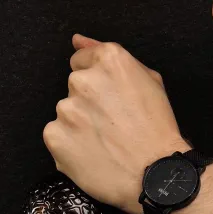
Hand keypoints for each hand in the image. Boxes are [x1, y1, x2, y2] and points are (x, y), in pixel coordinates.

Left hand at [43, 35, 189, 213]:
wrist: (155, 173)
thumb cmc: (158, 129)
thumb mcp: (150, 81)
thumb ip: (107, 55)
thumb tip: (77, 40)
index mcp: (109, 61)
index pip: (82, 60)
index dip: (98, 82)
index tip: (110, 99)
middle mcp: (83, 80)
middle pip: (74, 86)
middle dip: (89, 102)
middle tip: (113, 124)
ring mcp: (66, 109)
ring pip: (66, 112)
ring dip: (79, 124)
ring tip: (105, 142)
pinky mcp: (54, 136)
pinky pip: (56, 135)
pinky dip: (70, 144)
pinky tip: (92, 153)